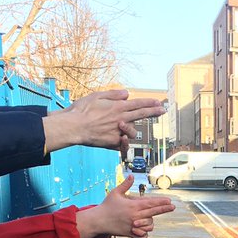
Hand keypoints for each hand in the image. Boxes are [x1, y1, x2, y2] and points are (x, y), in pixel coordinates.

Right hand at [42, 89, 165, 151]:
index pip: (138, 104)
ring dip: (131, 129)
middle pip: (141, 115)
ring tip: (122, 127)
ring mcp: (118, 132)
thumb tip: (127, 94)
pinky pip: (122, 143)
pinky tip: (121, 140)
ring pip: (132, 132)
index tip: (158, 102)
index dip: (149, 103)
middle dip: (154, 112)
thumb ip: (113, 94)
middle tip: (163, 110)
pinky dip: (122, 142)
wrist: (73, 127)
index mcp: (117, 107)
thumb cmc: (82, 110)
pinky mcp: (113, 143)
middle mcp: (120, 119)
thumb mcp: (96, 96)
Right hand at [76, 176, 174, 237]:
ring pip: (150, 225)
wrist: (98, 220)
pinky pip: (142, 236)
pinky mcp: (130, 234)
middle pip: (154, 213)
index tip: (169, 200)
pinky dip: (145, 235)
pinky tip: (145, 230)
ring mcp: (133, 226)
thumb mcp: (115, 193)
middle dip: (164, 209)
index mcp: (133, 206)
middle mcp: (135, 216)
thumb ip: (125, 185)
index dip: (161, 202)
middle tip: (173, 207)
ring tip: (150, 219)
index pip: (151, 203)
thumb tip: (132, 176)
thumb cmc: (106, 206)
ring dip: (151, 222)